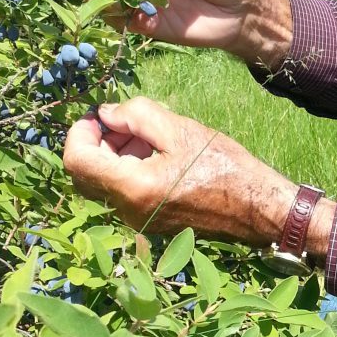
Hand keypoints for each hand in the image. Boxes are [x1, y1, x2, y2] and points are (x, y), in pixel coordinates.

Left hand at [63, 97, 300, 246]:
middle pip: (85, 175)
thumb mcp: (181, 129)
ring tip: (149, 134)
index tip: (99, 115)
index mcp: (134, 188)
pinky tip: (158, 154)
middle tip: (124, 121)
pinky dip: (129, 170)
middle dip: (97, 143)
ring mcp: (139, 221)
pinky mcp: (151, 223)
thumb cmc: (226, 168)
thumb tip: (106, 113)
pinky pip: (124, 194)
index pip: (77, 161)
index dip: (80, 132)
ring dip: (114, 155)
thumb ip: (137, 115)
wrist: (258, 210)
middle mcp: (129, 211)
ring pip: (105, 184)